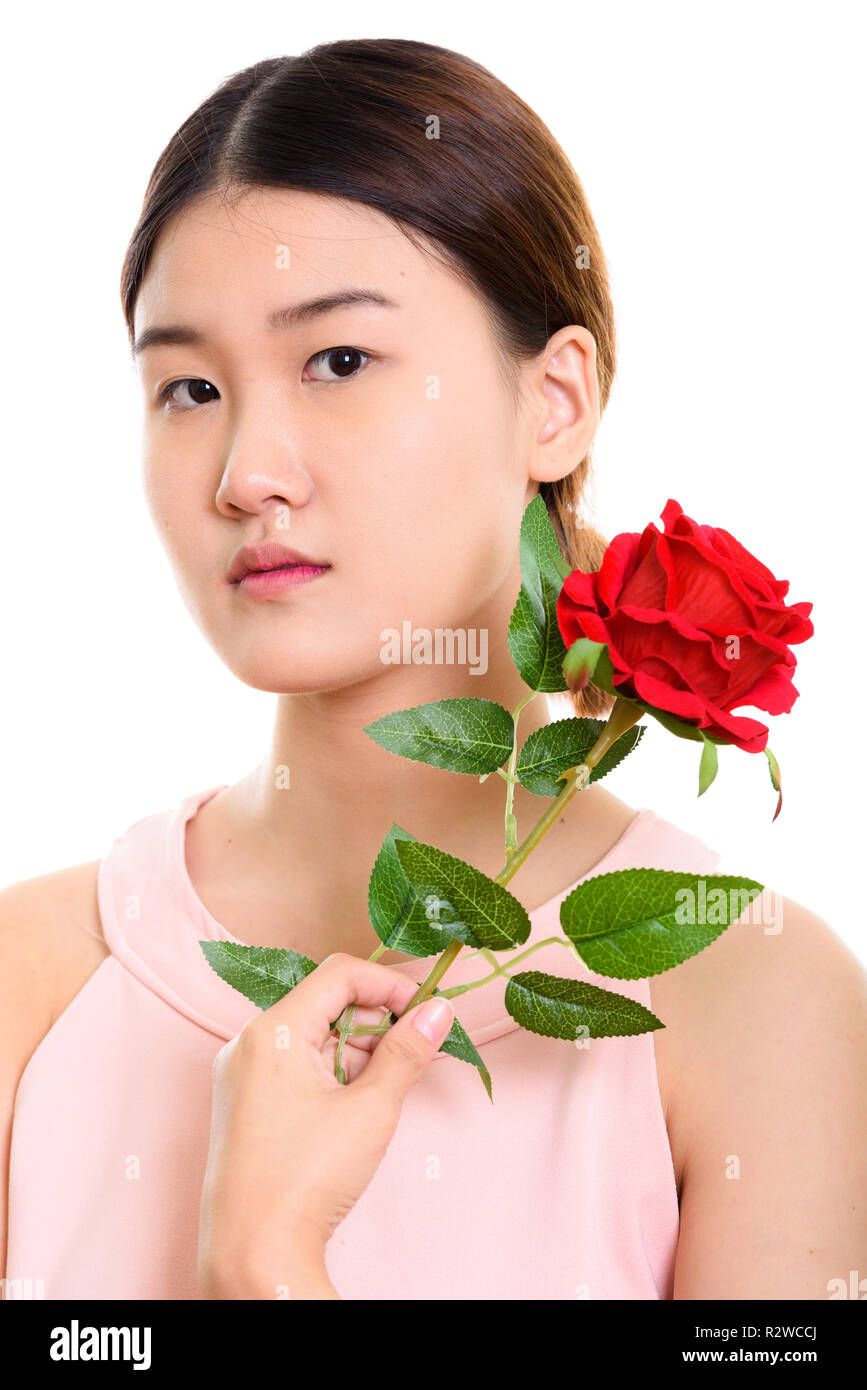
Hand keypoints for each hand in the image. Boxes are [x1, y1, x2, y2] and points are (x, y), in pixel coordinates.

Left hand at [197, 951, 454, 1299]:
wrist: (253, 1254)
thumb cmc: (305, 1180)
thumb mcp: (370, 1109)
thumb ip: (407, 1051)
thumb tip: (438, 1010)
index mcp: (270, 1031)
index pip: (339, 974)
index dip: (389, 984)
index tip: (425, 1011)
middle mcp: (248, 1044)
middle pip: (325, 1004)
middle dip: (376, 1023)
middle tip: (416, 1054)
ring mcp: (241, 1075)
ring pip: (312, 1037)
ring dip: (357, 1052)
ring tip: (386, 1092)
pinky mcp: (245, 1104)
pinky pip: (295, 1067)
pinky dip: (333, 1075)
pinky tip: (358, 1107)